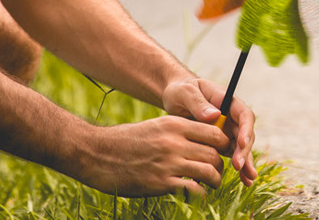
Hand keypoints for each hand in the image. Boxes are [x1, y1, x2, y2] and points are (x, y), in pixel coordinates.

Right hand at [74, 116, 229, 196]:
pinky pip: (193, 189)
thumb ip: (178, 132)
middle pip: (214, 153)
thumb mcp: (155, 126)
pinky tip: (197, 195)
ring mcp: (168, 163)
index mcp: (175, 124)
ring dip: (215, 180)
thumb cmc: (125, 140)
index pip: (214, 132)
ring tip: (212, 184)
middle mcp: (175, 142)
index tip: (222, 152)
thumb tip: (200, 141)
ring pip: (209, 171)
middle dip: (220, 164)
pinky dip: (200, 194)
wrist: (95, 153)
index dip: (223, 144)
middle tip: (217, 172)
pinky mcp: (160, 183)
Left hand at [163, 77, 257, 185]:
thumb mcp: (186, 93)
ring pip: (241, 148)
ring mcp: (227, 130)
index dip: (246, 129)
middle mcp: (231, 117)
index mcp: (227, 102)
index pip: (244, 114)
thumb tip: (215, 115)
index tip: (242, 143)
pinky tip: (244, 181)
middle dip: (244, 151)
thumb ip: (198, 103)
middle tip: (239, 166)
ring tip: (247, 180)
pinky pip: (231, 156)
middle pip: (245, 134)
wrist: (174, 98)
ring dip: (245, 163)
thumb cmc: (180, 91)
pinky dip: (238, 168)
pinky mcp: (220, 142)